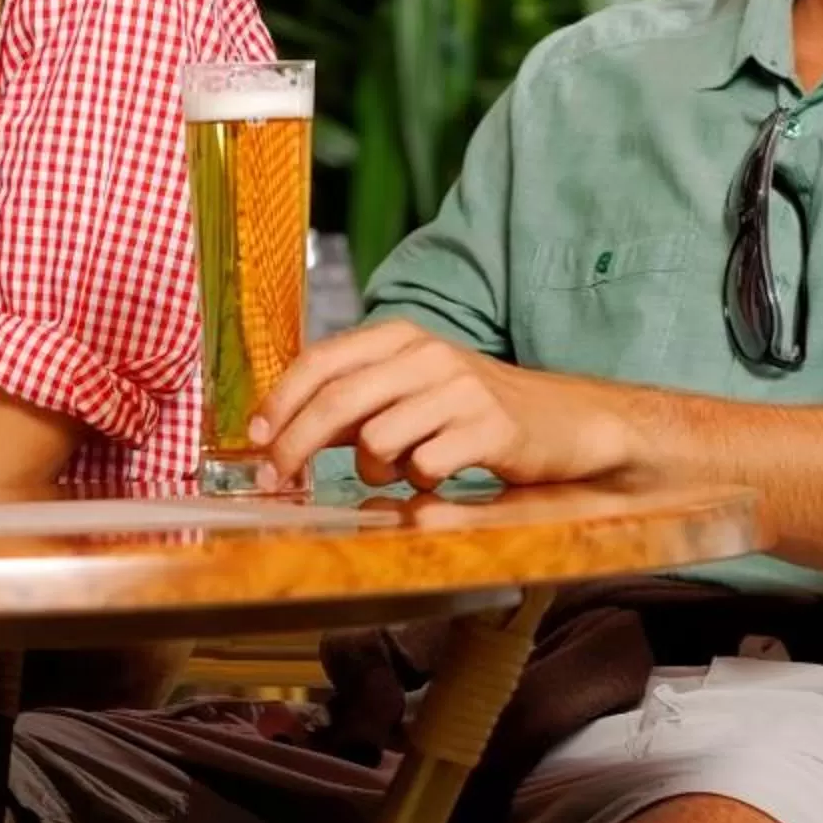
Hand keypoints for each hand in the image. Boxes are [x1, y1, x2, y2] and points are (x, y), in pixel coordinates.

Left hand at [254, 319, 640, 491]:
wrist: (568, 422)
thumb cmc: (476, 411)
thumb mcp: (410, 392)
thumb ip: (352, 405)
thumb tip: (280, 429)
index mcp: (400, 337)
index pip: (321, 362)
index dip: (280, 401)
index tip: (254, 438)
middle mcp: (427, 354)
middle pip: (337, 402)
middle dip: (295, 446)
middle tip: (277, 480)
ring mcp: (460, 389)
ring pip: (377, 440)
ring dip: (373, 472)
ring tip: (400, 471)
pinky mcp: (490, 428)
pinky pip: (424, 467)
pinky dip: (419, 485)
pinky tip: (439, 477)